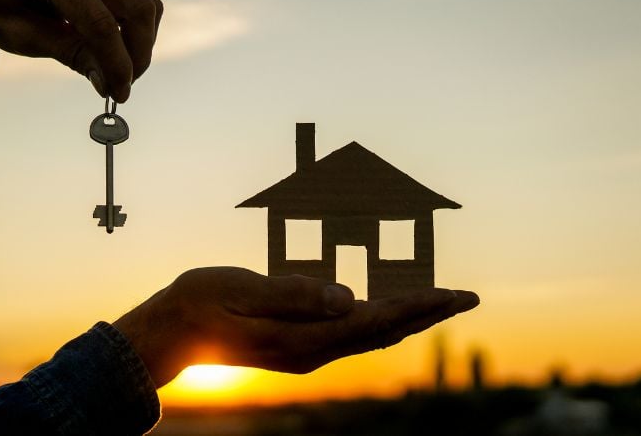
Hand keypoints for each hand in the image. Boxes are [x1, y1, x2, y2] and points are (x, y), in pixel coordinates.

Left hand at [0, 0, 162, 101]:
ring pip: (146, 5)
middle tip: (122, 83)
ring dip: (141, 41)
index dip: (117, 65)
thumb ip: (69, 53)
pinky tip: (115, 45)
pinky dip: (136, 27)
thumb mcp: (22, 33)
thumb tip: (108, 82)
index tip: (119, 94)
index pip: (102, 24)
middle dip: (138, 54)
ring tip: (118, 66)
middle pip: (139, 10)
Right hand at [113, 267, 478, 387]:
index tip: (454, 293)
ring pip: (373, 333)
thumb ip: (294, 295)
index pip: (374, 319)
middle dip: (428, 312)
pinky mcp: (301, 344)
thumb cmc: (202, 303)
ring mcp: (308, 350)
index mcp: (303, 337)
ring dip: (411, 317)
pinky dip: (383, 319)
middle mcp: (313, 349)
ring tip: (442, 301)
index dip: (417, 305)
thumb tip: (348, 296)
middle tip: (468, 297)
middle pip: (384, 330)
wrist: (172, 332)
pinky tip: (393, 311)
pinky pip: (354, 332)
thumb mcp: (243, 291)